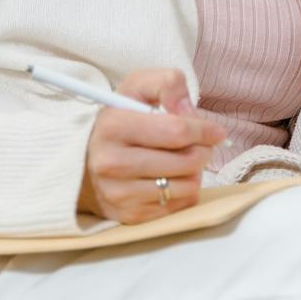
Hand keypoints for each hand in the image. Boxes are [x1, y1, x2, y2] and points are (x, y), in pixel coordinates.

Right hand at [78, 68, 226, 223]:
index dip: (204, 130)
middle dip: (202, 151)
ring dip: (195, 172)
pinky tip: (172, 178)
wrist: (85, 160)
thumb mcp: (137, 87)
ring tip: (181, 160)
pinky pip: (180, 205)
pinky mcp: (130, 215)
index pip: (176, 131)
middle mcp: (111, 162)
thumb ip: (167, 84)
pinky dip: (185, 190)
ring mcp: (119, 193)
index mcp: (113, 126)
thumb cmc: (119, 120)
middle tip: (198, 145)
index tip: (215, 131)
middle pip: (186, 161)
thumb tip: (189, 110)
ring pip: (188, 185)